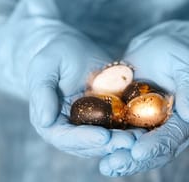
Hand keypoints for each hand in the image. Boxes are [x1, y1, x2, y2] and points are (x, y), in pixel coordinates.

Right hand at [27, 28, 135, 157]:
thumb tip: (46, 121)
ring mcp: (90, 121)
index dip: (84, 139)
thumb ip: (43, 93)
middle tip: (129, 141)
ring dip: (123, 139)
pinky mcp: (106, 112)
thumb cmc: (54, 54)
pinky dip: (130, 126)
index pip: (66, 138)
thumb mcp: (45, 68)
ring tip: (140, 136)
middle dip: (110, 143)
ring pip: (107, 137)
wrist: (70, 44)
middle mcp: (71, 127)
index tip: (104, 136)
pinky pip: (118, 123)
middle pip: (90, 143)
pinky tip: (145, 124)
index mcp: (52, 122)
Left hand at [99, 24, 188, 175]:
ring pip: (133, 143)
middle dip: (131, 159)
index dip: (155, 146)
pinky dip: (108, 138)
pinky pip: (119, 129)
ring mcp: (146, 121)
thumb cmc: (177, 52)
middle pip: (150, 148)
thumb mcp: (187, 67)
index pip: (171, 137)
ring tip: (104, 164)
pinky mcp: (130, 113)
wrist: (159, 44)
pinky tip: (91, 143)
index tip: (137, 152)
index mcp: (184, 119)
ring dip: (118, 154)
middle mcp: (165, 126)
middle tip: (113, 164)